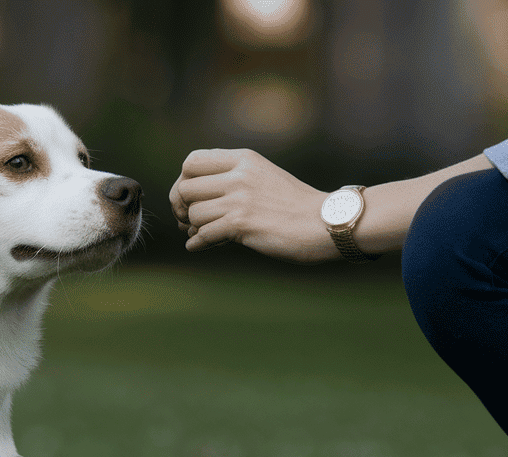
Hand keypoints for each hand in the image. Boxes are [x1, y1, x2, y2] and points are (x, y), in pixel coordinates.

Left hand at [169, 148, 337, 263]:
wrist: (325, 223)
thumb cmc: (292, 205)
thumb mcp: (261, 178)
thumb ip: (230, 179)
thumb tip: (187, 198)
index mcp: (243, 159)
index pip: (192, 161)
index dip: (182, 181)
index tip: (189, 198)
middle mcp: (239, 175)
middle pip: (185, 188)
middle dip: (181, 207)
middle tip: (187, 220)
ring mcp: (241, 198)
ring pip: (193, 214)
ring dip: (194, 228)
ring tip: (204, 234)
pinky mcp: (242, 223)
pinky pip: (203, 234)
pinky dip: (197, 243)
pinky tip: (198, 246)